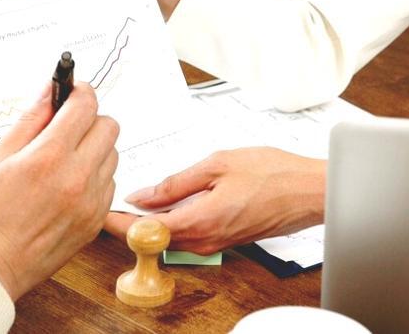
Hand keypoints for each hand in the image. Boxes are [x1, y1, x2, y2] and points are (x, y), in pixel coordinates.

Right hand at [0, 81, 119, 299]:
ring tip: (63, 159)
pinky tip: (68, 184)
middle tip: (65, 127)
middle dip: (88, 119)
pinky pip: (109, 185)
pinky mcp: (94, 223)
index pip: (85, 106)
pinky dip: (95, 177)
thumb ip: (30, 121)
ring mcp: (90, 204)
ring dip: (93, 148)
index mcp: (49, 158)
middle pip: (108, 127)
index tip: (70, 93)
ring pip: (112, 155)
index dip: (78, 92)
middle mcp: (77, 179)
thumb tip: (49, 92)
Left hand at [107, 148, 324, 255]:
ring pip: (170, 237)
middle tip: (111, 197)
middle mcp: (205, 240)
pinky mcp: (224, 240)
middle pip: (154, 238)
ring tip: (136, 195)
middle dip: (130, 221)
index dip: (118, 223)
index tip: (100, 212)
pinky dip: (172, 221)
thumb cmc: (273, 174)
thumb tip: (144, 194)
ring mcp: (215, 243)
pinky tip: (169, 200)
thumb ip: (176, 183)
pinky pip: (188, 235)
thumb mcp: (217, 165)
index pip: (145, 230)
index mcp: (199, 221)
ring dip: (151, 220)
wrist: (308, 192)